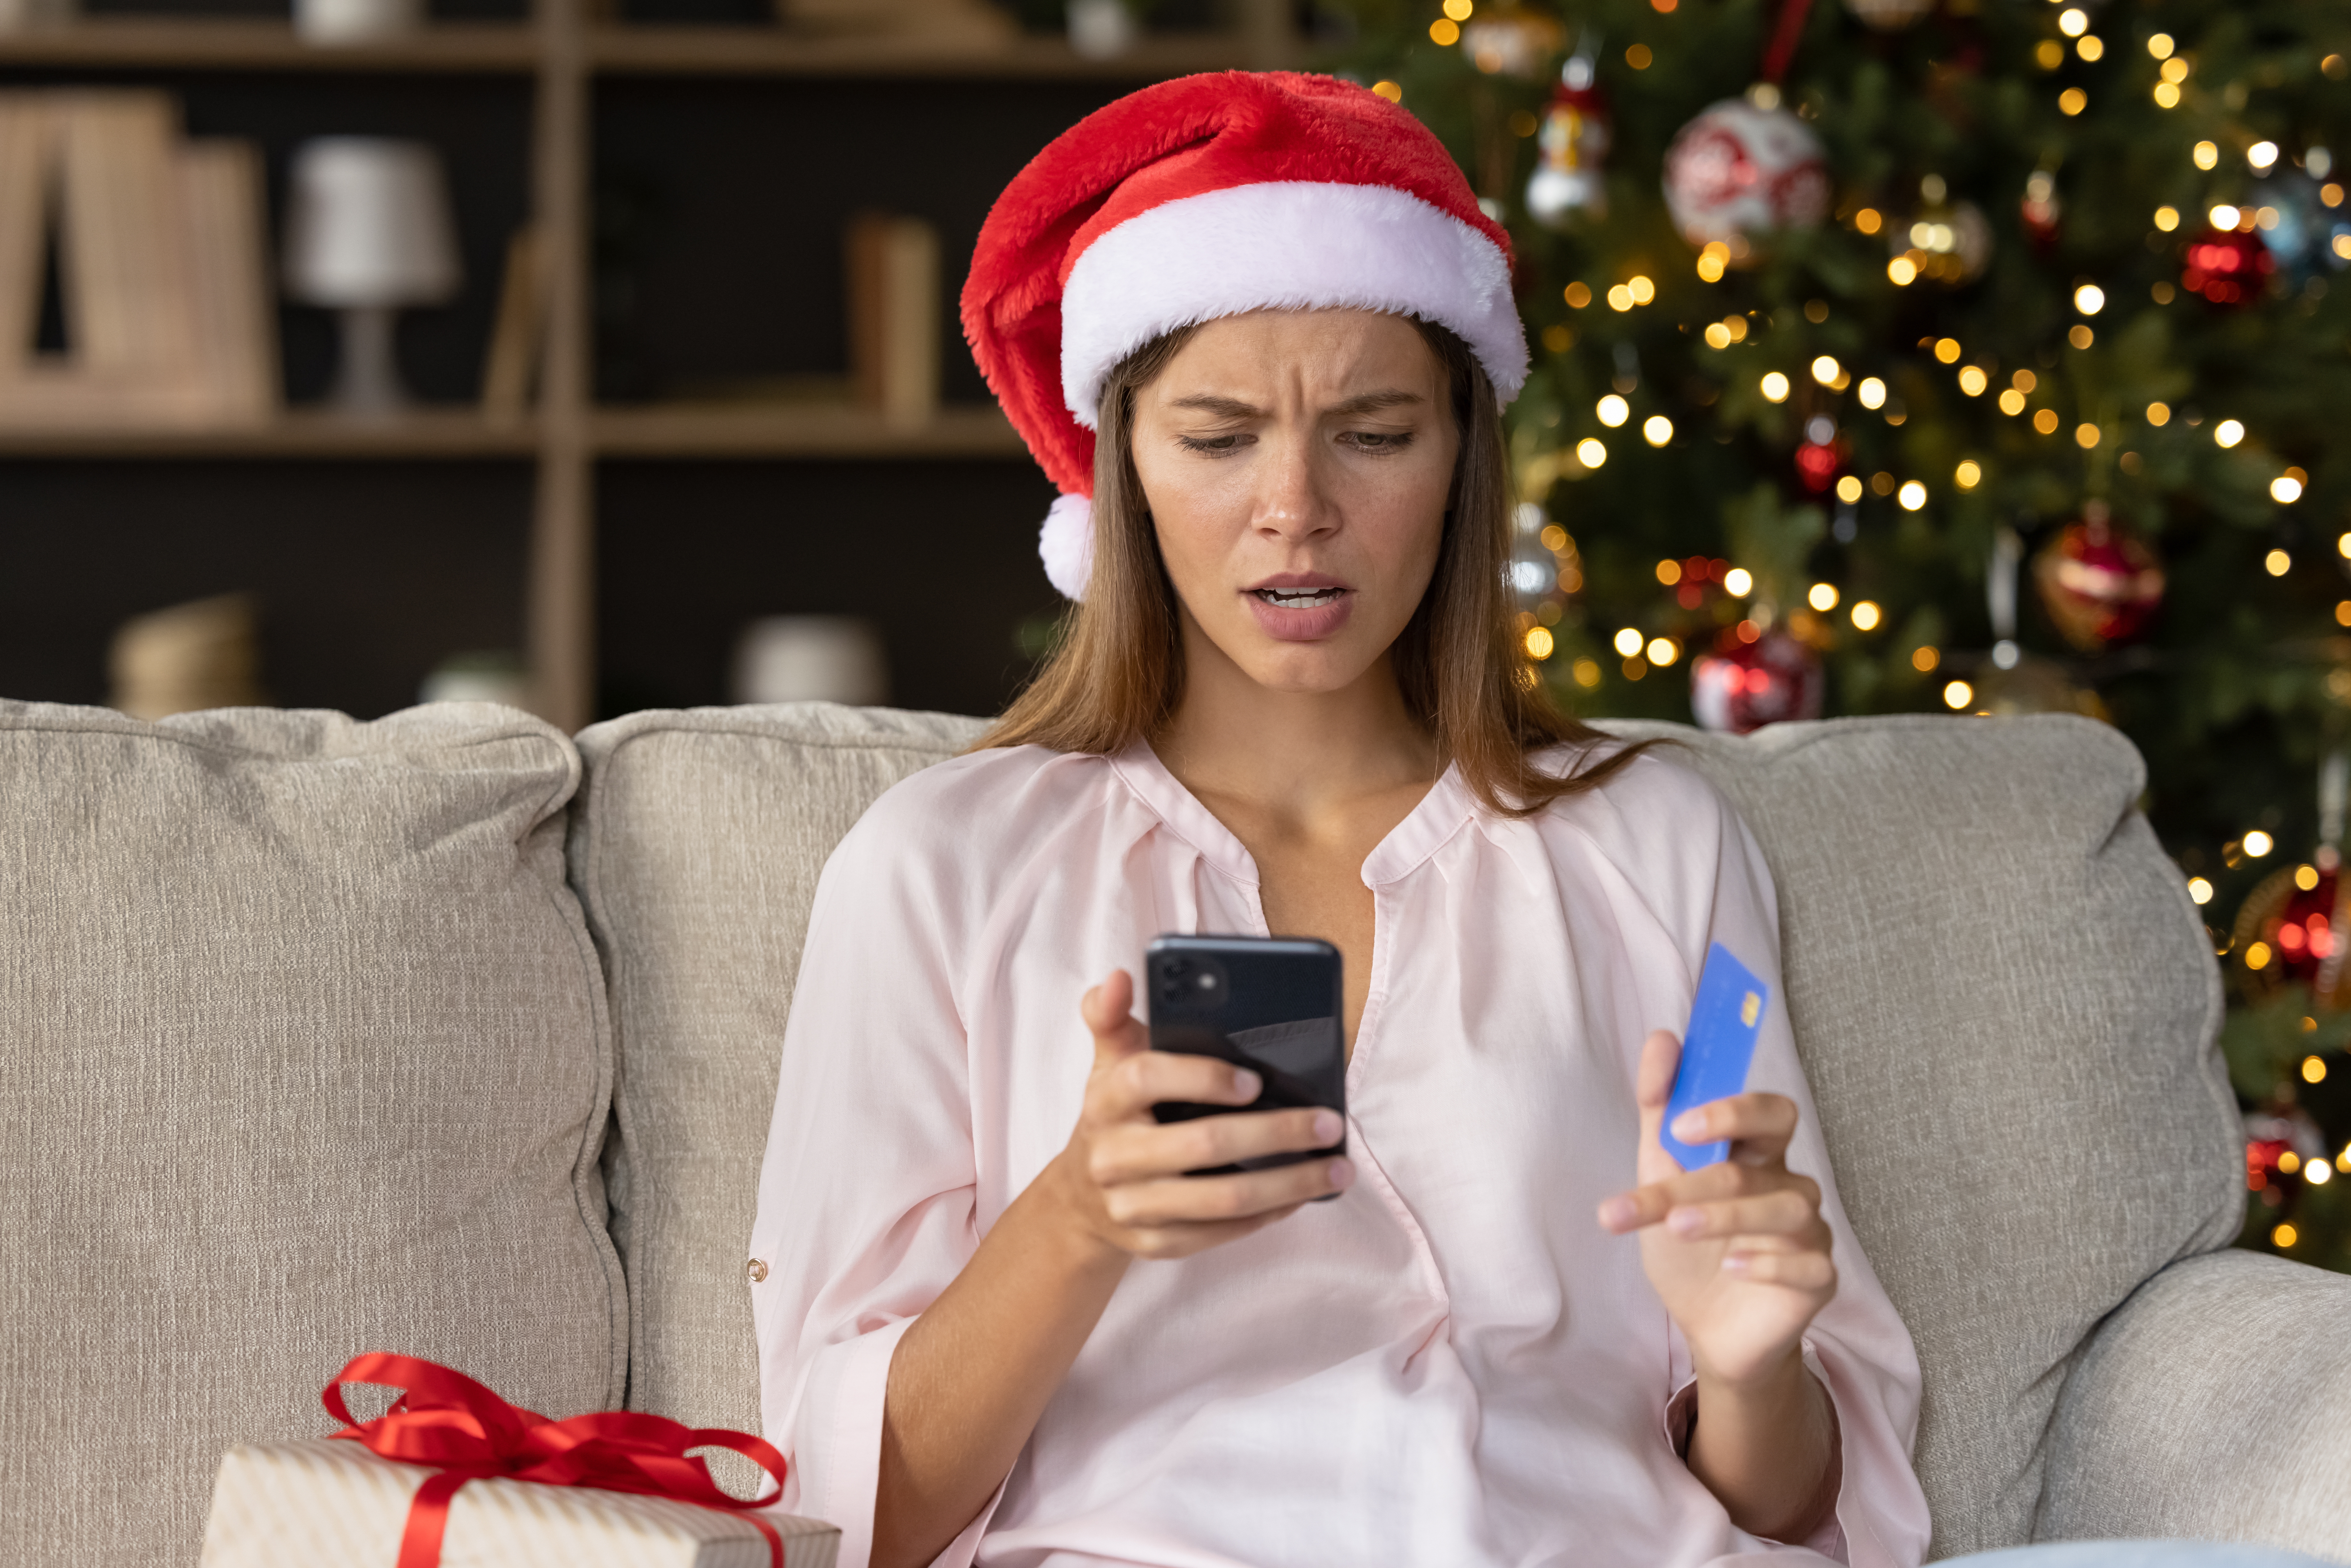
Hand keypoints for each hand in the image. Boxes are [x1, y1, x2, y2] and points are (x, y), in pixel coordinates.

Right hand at [1042, 969, 1352, 1262]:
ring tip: (1337, 1167)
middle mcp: (1113, 1155)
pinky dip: (1268, 1214)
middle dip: (1277, 1133)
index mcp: (1105, 1098)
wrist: (1079, 1201)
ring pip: (1222, 1198)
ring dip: (1289, 1183)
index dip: (1203, 1077)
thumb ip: (1113, 1017)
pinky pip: (1221, 1232)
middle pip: (1203, 1144)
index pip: (1149, 1078)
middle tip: (1330, 1123)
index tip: (1255, 1079)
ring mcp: (1132, 1205)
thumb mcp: (1109, 1063)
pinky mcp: (1154, 1244)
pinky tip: (1302, 1195)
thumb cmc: (1116, 1116)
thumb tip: (1119, 975)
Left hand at [1597, 1028, 1835, 1388]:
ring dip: (1725, 1214)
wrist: (1706, 1328)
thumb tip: (1662, 1038)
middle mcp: (1788, 1185)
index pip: (1767, 1110)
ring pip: (1783, 1208)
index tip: (1680, 1122)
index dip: (1731, 1108)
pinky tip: (1731, 1266)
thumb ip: (1660, 1110)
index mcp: (1756, 1155)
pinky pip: (1807, 1263)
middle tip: (1669, 1171)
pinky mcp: (1819, 1279)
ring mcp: (1809, 1232)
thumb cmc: (1686, 1246)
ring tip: (1678, 1227)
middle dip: (1714, 1163)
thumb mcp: (1661, 1176)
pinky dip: (1766, 1263)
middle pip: (1771, 1152)